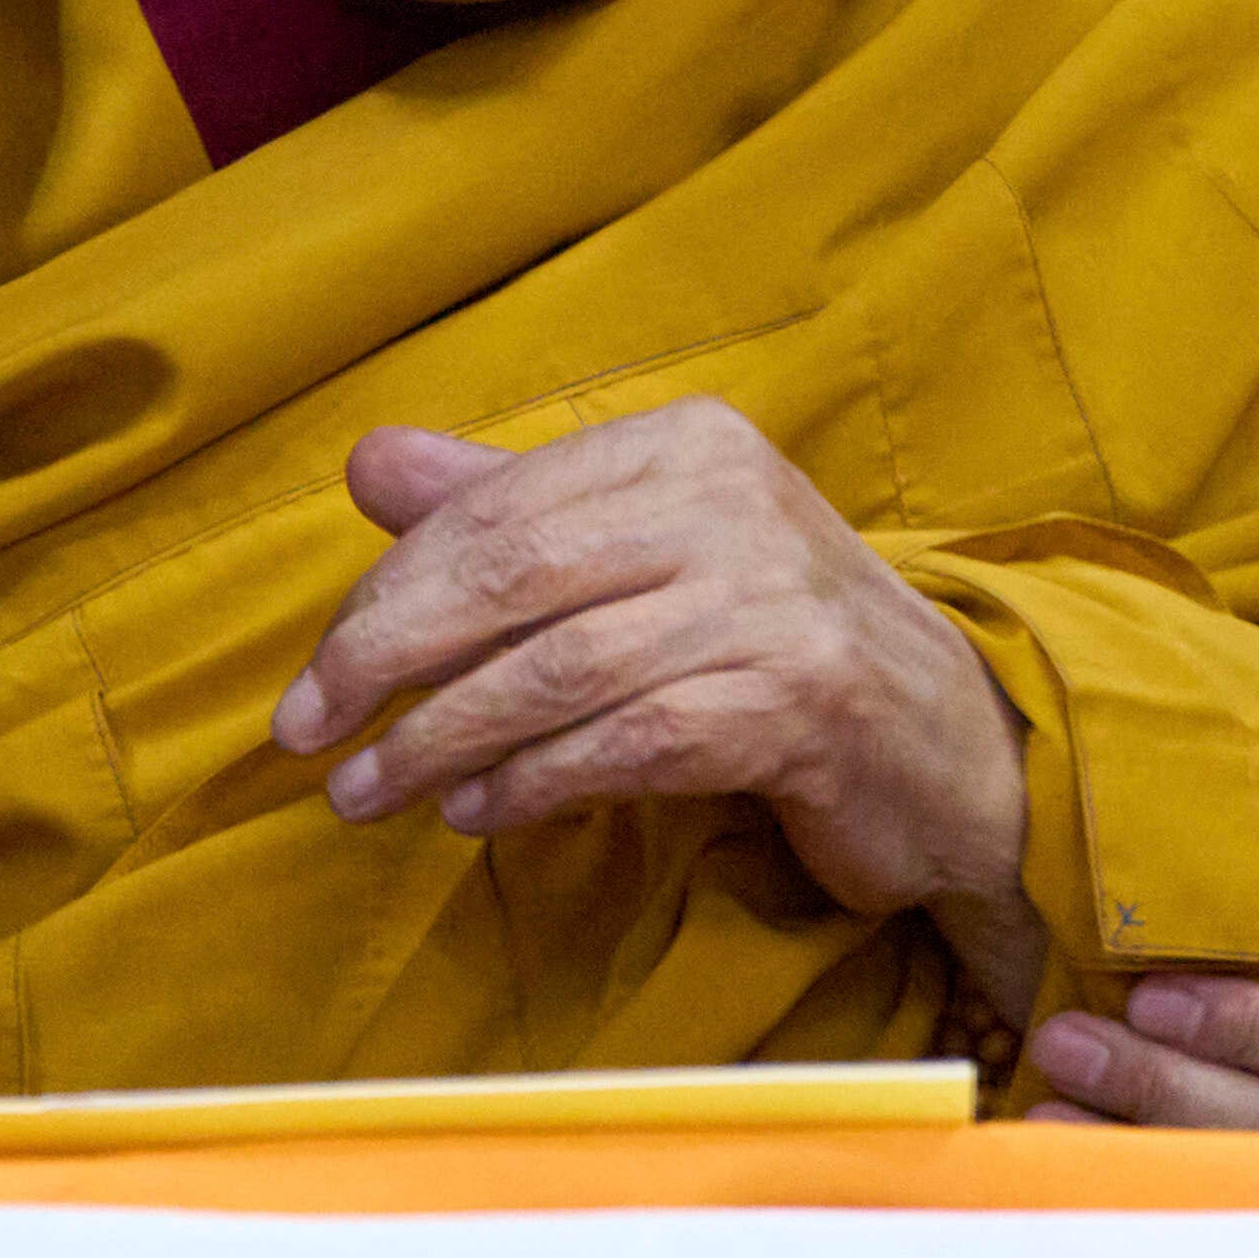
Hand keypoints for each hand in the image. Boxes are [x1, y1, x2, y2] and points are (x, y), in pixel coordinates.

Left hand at [277, 409, 1034, 987]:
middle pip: (512, 574)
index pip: (494, 510)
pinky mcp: (802, 705)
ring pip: (560, 669)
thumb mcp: (645, 552)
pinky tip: (475, 812)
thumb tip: (368, 463)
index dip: (385, 595)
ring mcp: (774, 603)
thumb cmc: (771, 642)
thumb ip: (510, 507)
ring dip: (442, 740)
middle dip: (387, 660)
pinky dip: (535, 783)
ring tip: (369, 793)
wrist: (949, 742)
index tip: (315, 679)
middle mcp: (732, 505)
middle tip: (309, 735)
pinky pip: (630, 745)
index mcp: (685, 445)